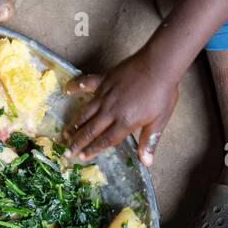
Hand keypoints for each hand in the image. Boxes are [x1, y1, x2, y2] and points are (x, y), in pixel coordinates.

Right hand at [64, 51, 178, 163]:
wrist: (159, 65)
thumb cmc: (162, 94)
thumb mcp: (160, 120)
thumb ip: (149, 141)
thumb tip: (146, 163)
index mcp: (125, 122)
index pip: (105, 140)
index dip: (92, 150)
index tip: (81, 157)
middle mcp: (111, 111)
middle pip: (91, 130)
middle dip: (77, 142)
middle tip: (66, 152)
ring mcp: (105, 94)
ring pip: (85, 112)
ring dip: (74, 124)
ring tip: (65, 133)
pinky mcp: (104, 79)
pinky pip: (86, 83)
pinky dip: (75, 86)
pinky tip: (66, 90)